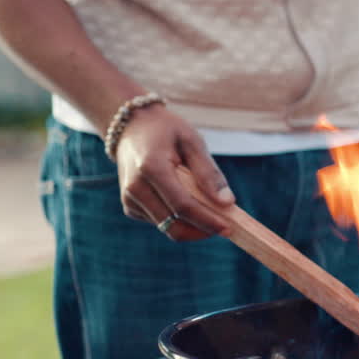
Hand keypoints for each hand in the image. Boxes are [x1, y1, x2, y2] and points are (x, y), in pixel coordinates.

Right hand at [113, 106, 233, 240]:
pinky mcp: (130, 207)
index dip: (207, 221)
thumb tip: (227, 202)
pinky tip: (187, 201)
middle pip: (173, 225)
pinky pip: (161, 223)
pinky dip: (178, 219)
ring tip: (210, 210)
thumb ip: (208, 172)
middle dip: (202, 230)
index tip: (229, 228)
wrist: (132, 128)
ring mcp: (129, 200)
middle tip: (226, 225)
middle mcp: (135, 188)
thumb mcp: (192, 141)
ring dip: (192, 226)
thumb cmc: (167, 131)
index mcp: (152, 168)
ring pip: (168, 228)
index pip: (183, 206)